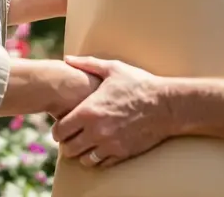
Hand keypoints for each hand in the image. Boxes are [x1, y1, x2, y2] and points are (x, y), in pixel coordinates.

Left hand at [52, 56, 175, 168]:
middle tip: (72, 137)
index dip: (58, 130)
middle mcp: (96, 131)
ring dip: (82, 153)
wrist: (166, 105)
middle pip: (68, 149)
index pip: (60, 131)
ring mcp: (109, 145)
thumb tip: (68, 59)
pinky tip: (101, 148)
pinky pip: (102, 164)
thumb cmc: (139, 84)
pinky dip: (98, 158)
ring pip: (84, 160)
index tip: (62, 126)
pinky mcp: (122, 153)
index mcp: (89, 111)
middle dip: (67, 144)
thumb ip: (87, 64)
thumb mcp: (113, 69)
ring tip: (86, 144)